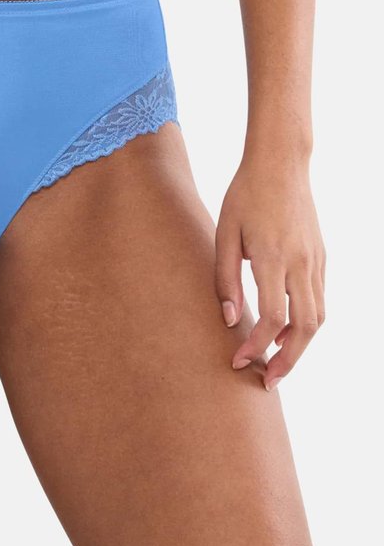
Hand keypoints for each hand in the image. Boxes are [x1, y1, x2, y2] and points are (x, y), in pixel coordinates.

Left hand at [214, 155, 325, 389]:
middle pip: (304, 328)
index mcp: (272, 257)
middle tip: (267, 381)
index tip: (238, 361)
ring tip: (276, 358)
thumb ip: (225, 277)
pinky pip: (319, 299)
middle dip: (287, 361)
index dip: (255, 346)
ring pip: (318, 317)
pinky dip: (306, 321)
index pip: (270, 318)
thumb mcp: (224, 232)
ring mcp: (316, 260)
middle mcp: (300, 262)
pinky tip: (286, 327)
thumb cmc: (244, 195)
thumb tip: (228, 318)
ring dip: (299, 344)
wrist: (281, 163)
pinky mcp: (322, 256)